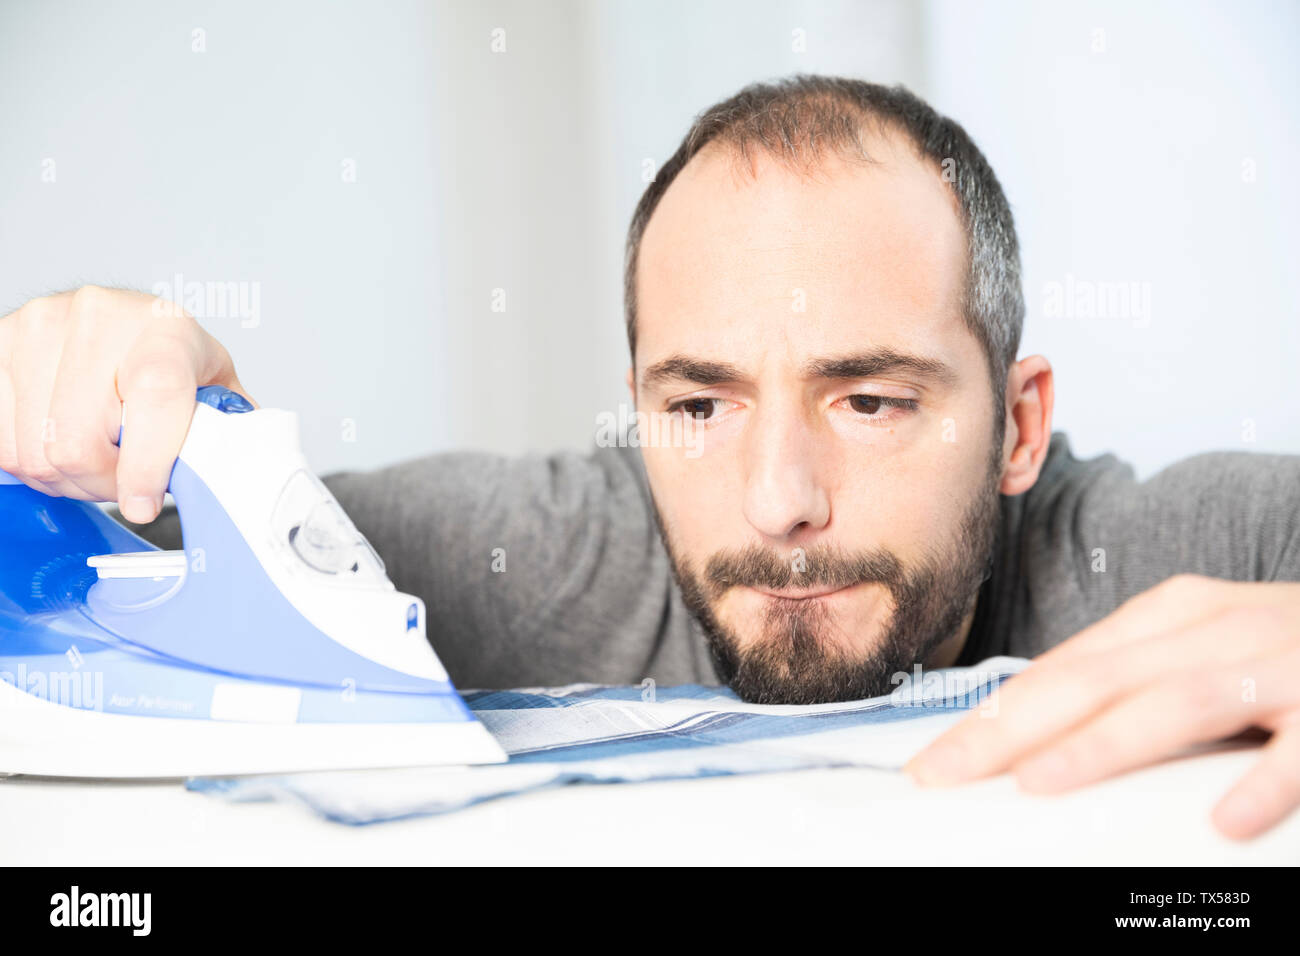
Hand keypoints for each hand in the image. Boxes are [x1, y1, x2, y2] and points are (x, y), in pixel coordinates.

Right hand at [0, 285, 251, 521]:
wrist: (120, 316)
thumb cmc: (168, 352)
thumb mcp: (212, 382)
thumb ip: (224, 427)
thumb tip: (233, 473)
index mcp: (163, 327)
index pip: (155, 395)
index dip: (147, 463)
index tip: (144, 502)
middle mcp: (96, 318)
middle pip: (77, 442)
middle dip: (103, 484)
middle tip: (125, 482)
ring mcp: (38, 328)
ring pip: (35, 451)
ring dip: (66, 478)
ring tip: (96, 459)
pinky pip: (2, 442)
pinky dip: (31, 461)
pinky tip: (58, 444)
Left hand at [903, 574, 1299, 839]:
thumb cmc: (1285, 650)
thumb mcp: (1201, 650)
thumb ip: (1134, 683)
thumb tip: (1040, 736)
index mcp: (1170, 617)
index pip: (1061, 671)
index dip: (993, 716)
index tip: (935, 760)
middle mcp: (1211, 630)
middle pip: (1091, 682)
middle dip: (1008, 732)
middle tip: (944, 774)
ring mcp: (1275, 662)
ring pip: (1174, 704)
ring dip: (1103, 745)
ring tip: (1038, 783)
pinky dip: (1263, 780)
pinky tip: (1224, 821)